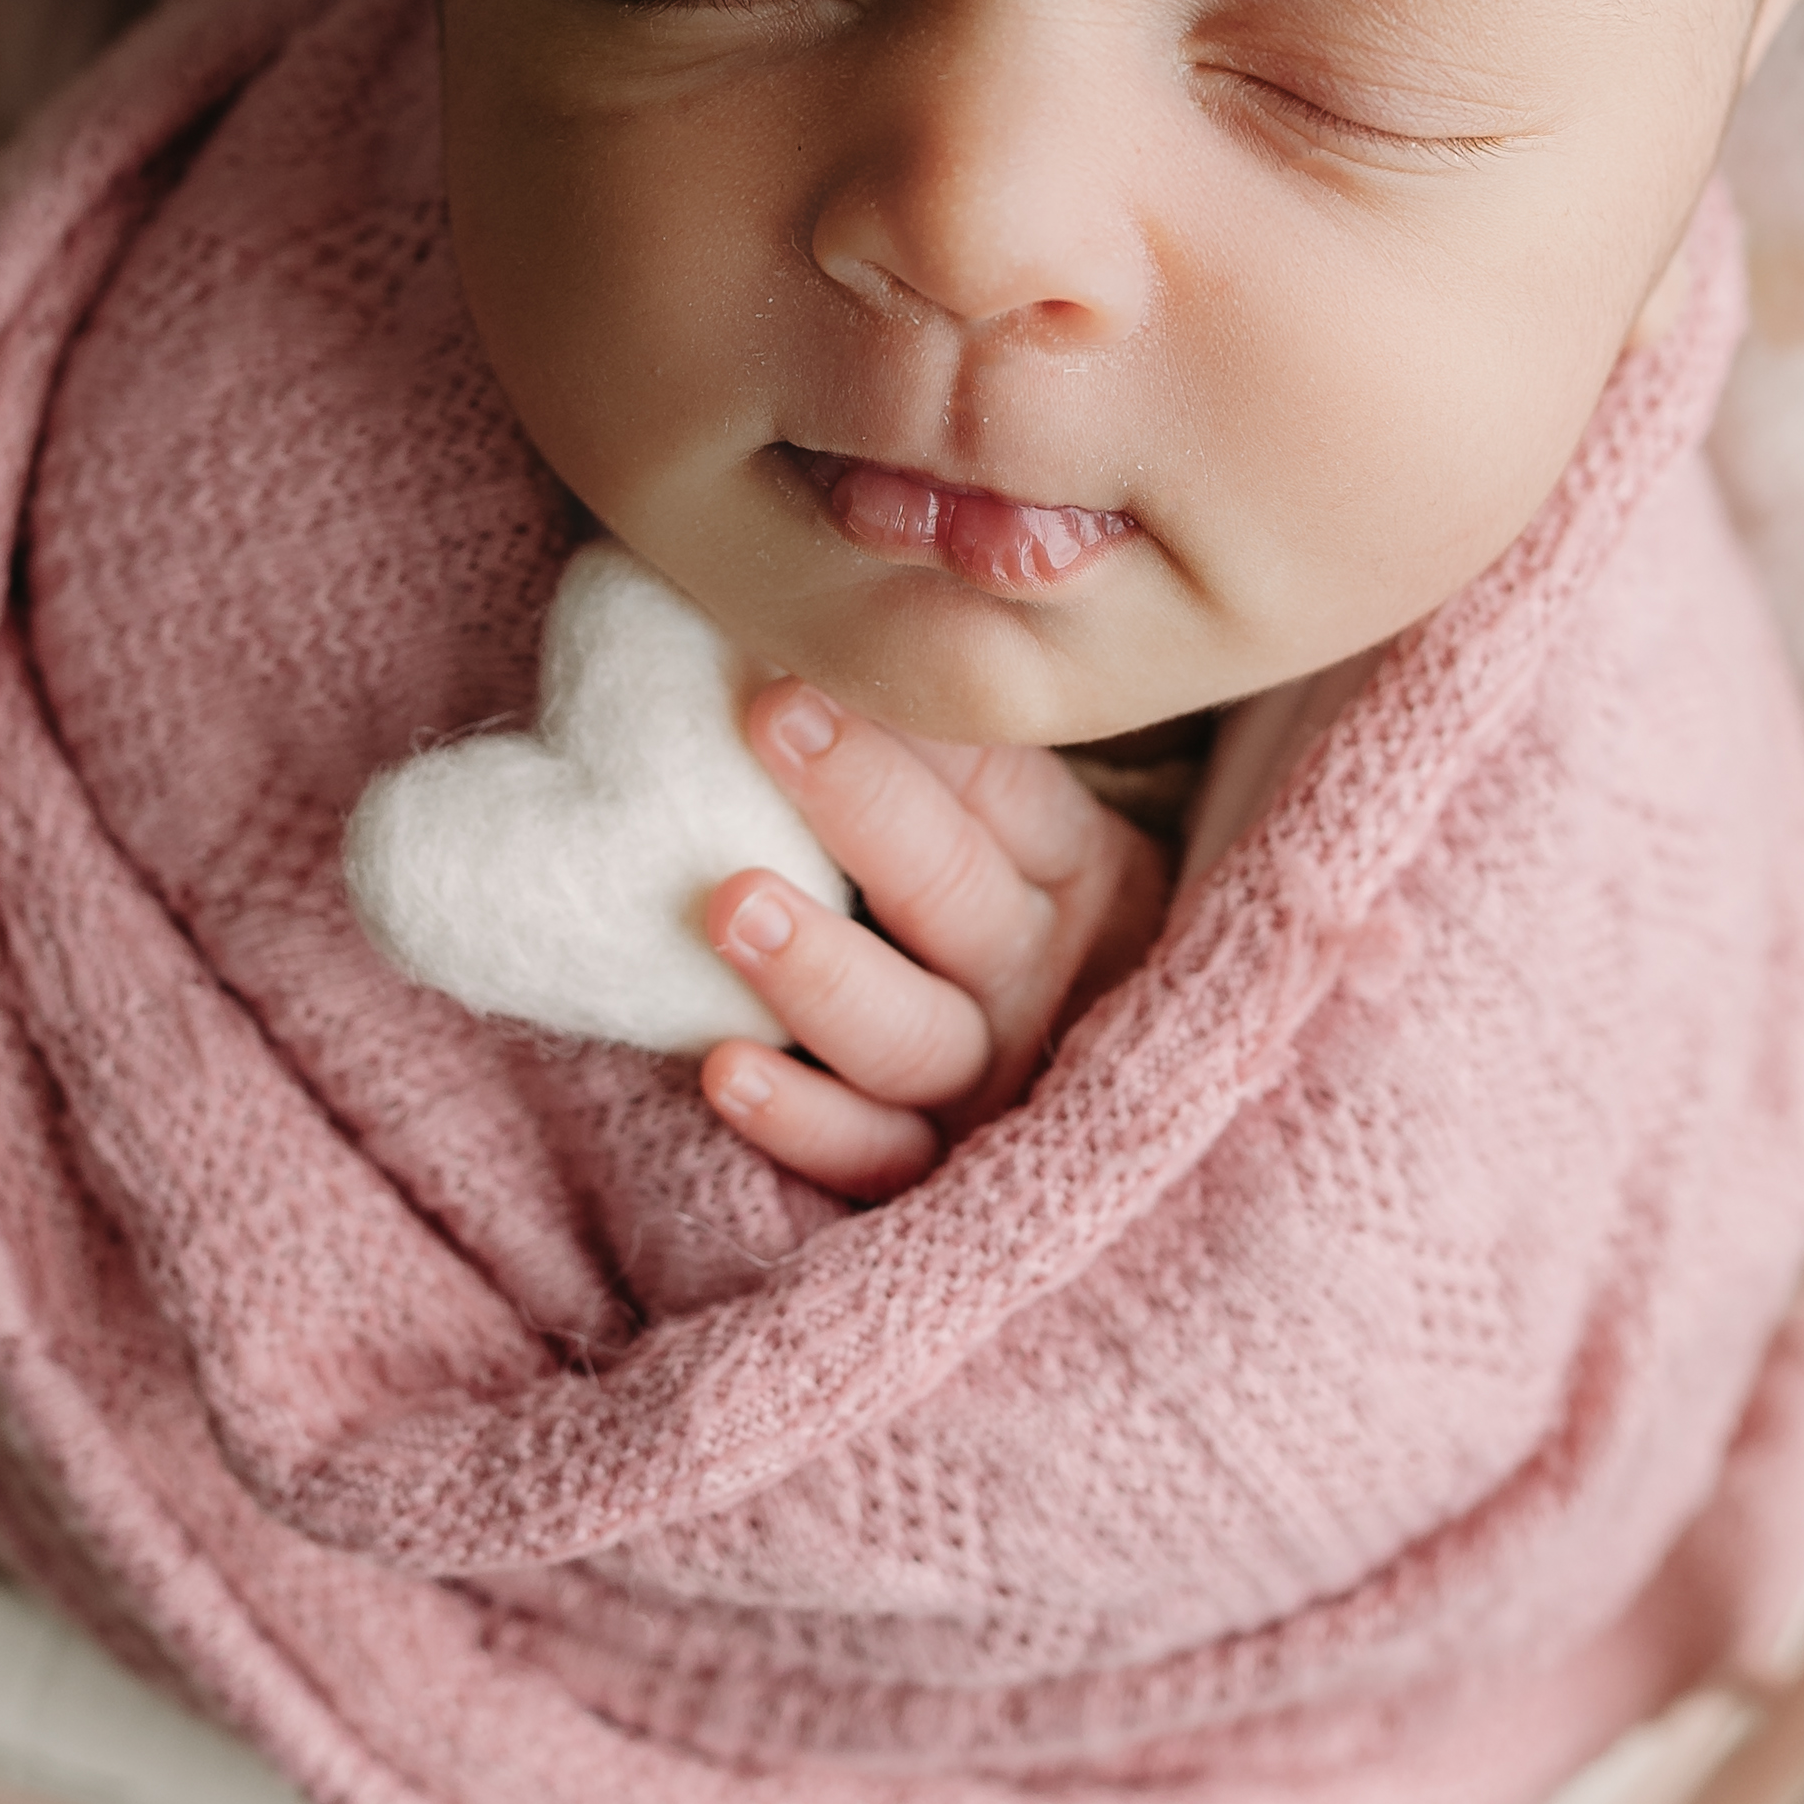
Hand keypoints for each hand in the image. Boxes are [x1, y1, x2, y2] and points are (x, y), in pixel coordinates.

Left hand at [698, 687, 1169, 1195]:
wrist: (1080, 1067)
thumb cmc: (979, 903)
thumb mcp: (1001, 822)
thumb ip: (928, 750)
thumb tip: (781, 625)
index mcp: (1073, 866)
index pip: (1011, 791)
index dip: (924, 727)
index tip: (826, 649)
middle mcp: (1037, 974)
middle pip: (962, 900)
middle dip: (868, 808)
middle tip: (774, 720)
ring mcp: (988, 1085)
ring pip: (916, 1039)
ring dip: (822, 972)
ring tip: (731, 904)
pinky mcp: (933, 1178)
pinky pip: (872, 1161)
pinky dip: (802, 1121)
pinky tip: (724, 1069)